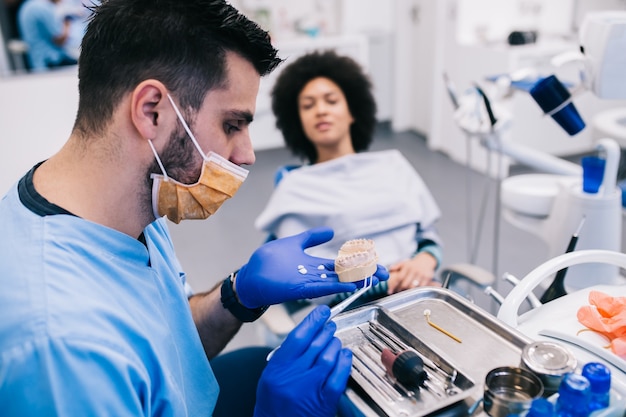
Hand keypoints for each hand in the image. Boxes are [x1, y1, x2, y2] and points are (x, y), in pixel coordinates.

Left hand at [236, 227, 388, 307]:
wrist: (249, 278)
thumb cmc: (268, 263)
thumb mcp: (293, 244)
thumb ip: (311, 237)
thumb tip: (331, 231)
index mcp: (314, 266)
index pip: (341, 265)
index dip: (358, 265)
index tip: (375, 265)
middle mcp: (314, 276)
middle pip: (343, 275)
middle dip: (364, 275)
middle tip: (384, 275)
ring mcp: (308, 283)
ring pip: (337, 282)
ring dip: (356, 281)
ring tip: (374, 279)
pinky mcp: (298, 289)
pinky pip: (321, 288)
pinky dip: (337, 286)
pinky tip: (352, 286)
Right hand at [254, 305, 351, 416]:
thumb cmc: (273, 403)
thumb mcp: (271, 375)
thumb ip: (287, 355)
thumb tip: (307, 334)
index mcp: (278, 368)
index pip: (298, 336)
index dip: (312, 321)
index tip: (321, 312)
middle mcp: (294, 377)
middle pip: (315, 344)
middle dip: (326, 331)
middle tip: (330, 326)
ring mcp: (310, 389)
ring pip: (328, 357)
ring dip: (335, 344)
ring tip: (335, 341)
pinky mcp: (324, 401)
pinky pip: (338, 376)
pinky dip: (344, 362)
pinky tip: (345, 355)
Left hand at [387, 252, 437, 293]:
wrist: (426, 261)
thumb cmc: (412, 264)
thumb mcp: (404, 263)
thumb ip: (396, 266)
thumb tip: (390, 269)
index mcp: (407, 266)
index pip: (399, 277)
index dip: (393, 285)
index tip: (389, 291)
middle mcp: (414, 270)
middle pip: (405, 284)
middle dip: (400, 289)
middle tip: (397, 292)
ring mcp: (421, 274)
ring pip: (413, 287)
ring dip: (407, 291)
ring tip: (404, 293)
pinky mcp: (427, 278)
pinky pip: (420, 288)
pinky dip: (416, 291)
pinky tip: (412, 291)